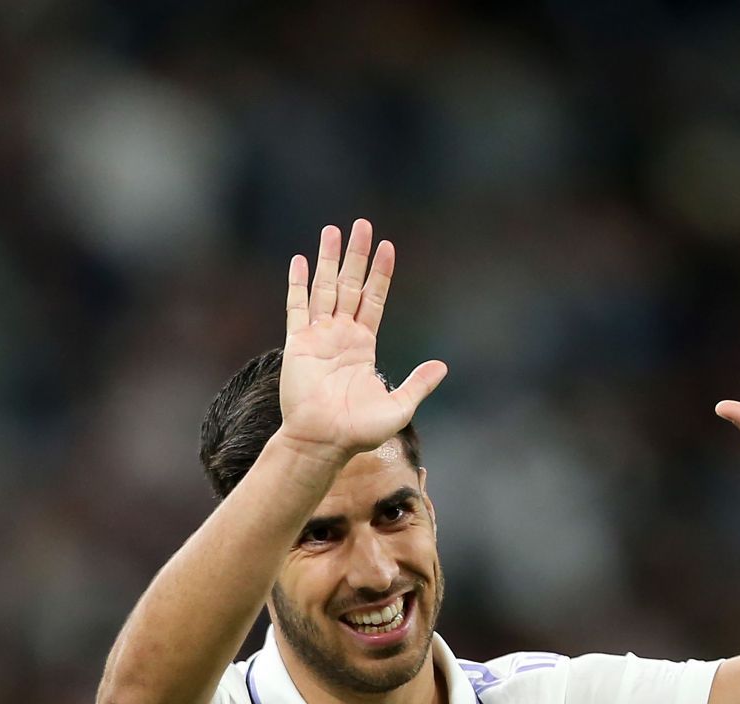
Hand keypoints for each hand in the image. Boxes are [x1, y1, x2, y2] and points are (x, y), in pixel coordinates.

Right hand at [277, 219, 447, 459]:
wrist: (323, 442)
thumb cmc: (359, 431)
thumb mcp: (400, 406)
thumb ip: (418, 383)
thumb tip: (442, 366)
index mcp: (364, 345)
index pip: (374, 299)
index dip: (381, 274)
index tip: (388, 247)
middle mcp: (341, 335)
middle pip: (350, 284)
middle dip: (356, 255)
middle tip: (362, 224)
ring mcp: (318, 337)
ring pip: (324, 288)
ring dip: (328, 259)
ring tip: (332, 230)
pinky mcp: (298, 343)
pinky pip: (297, 307)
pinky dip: (298, 283)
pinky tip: (299, 260)